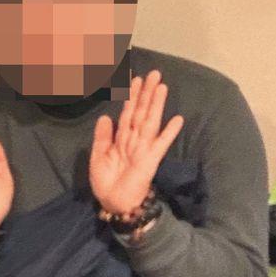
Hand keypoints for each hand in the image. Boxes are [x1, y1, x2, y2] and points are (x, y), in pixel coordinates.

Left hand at [88, 70, 184, 216]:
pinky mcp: (150, 161)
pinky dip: (168, 133)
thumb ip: (102, 137)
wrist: (113, 203)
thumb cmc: (106, 182)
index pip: (127, 111)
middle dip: (146, 93)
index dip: (130, 95)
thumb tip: (105, 116)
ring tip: (162, 86)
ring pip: (149, 122)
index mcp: (121, 138)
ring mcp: (143, 149)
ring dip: (156, 104)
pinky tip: (177, 120)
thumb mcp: (98, 157)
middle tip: (153, 73)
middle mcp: (134, 140)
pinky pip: (160, 145)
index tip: (134, 78)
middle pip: (141, 112)